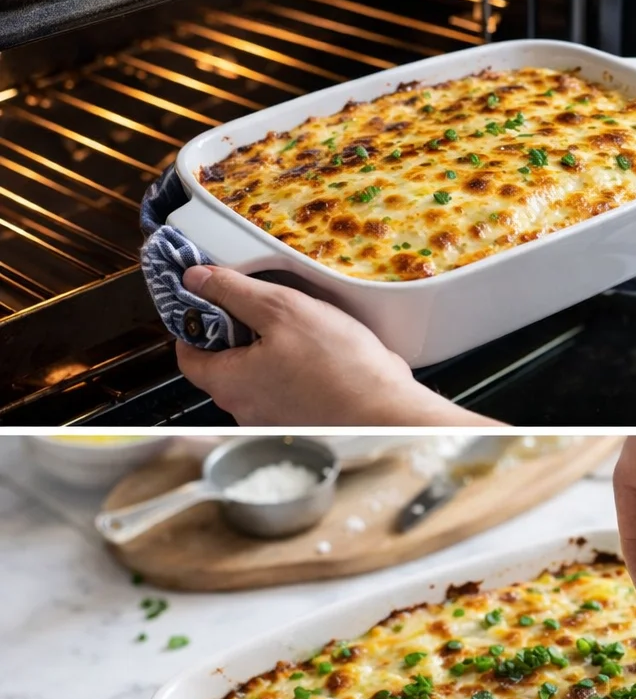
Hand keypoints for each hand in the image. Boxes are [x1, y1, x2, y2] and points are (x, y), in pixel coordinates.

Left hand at [175, 265, 496, 425]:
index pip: (187, 353)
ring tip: (300, 327)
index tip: (210, 301)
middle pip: (223, 364)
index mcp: (228, 382)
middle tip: (264, 307)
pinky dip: (294, 368)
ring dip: (270, 350)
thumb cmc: (339, 367)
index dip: (195, 322)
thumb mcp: (282, 309)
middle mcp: (244, 408)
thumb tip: (197, 278)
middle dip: (238, 333)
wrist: (386, 410)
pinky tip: (320, 352)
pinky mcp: (300, 419)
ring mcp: (272, 418)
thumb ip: (233, 291)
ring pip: (255, 376)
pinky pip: (284, 388)